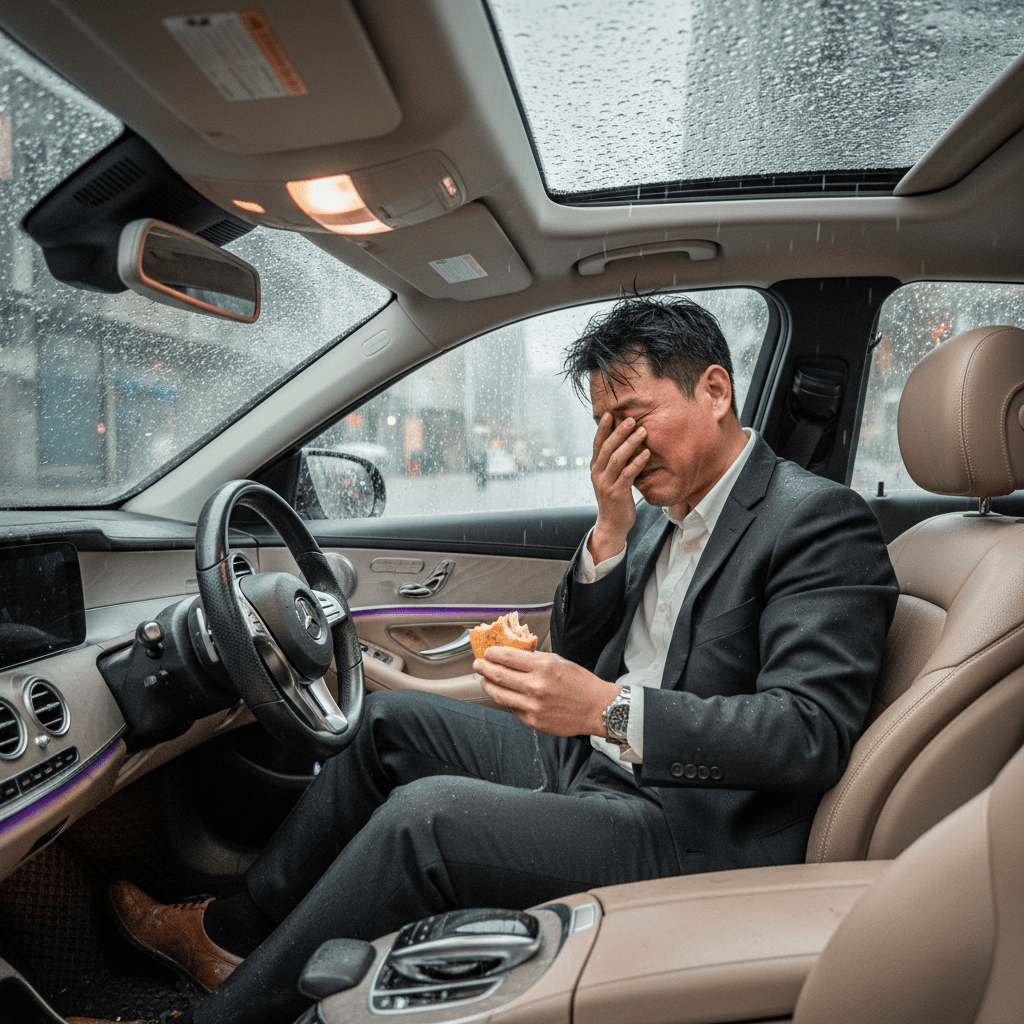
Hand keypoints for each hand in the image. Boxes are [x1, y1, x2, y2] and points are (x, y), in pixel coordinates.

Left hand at [475, 647, 619, 736]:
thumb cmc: (580, 683)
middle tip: (478, 664)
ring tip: (485, 679)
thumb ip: (535, 658)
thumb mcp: (558, 661)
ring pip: (499, 695)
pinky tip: (504, 694)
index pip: (507, 657)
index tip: (487, 652)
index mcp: (543, 667)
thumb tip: (512, 654)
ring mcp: (533, 706)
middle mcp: (536, 687)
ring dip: (488, 685)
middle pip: (498, 675)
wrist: (597, 708)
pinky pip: (511, 709)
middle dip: (484, 668)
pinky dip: (505, 700)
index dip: (492, 653)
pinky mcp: (533, 721)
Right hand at [589, 412, 648, 562]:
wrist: (612, 524)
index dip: (602, 429)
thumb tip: (624, 442)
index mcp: (595, 468)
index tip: (610, 414)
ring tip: (643, 432)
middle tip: (632, 420)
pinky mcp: (617, 493)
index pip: (597, 444)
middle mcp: (597, 474)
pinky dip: (637, 462)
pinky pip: (627, 474)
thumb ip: (614, 462)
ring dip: (630, 443)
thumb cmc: (615, 498)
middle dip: (619, 432)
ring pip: (616, 458)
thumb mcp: (610, 478)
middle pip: (607, 448)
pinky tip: (647, 453)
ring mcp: (606, 484)